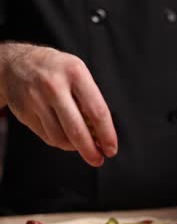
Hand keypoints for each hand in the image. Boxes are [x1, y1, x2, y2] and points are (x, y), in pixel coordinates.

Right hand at [0, 43, 117, 165]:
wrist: (17, 63)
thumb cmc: (56, 71)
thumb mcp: (77, 74)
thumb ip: (90, 101)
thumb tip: (102, 135)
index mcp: (75, 73)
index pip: (97, 111)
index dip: (107, 134)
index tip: (111, 149)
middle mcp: (54, 86)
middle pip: (77, 130)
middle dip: (90, 150)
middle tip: (98, 160)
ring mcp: (36, 100)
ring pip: (60, 138)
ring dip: (75, 148)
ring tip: (82, 146)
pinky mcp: (24, 113)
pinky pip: (47, 137)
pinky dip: (60, 142)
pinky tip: (66, 138)